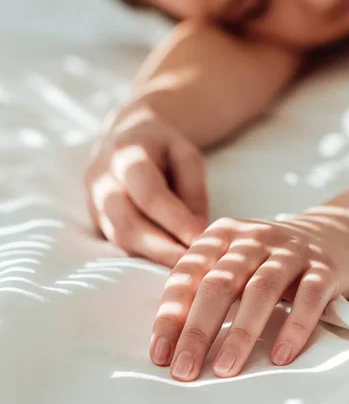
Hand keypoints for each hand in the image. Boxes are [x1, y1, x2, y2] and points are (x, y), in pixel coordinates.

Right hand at [85, 102, 208, 266]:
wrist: (125, 138)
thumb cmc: (163, 149)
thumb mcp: (187, 157)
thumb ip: (193, 192)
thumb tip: (195, 235)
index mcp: (126, 154)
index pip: (150, 195)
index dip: (175, 221)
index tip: (200, 239)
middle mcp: (101, 179)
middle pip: (128, 224)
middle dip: (162, 249)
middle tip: (191, 264)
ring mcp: (93, 201)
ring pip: (120, 239)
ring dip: (153, 257)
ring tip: (182, 265)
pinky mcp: (94, 220)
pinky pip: (117, 244)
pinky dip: (143, 255)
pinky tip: (165, 259)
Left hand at [150, 214, 348, 380]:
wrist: (334, 234)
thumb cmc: (268, 259)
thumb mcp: (232, 260)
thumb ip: (202, 286)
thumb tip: (167, 343)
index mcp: (221, 235)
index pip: (187, 275)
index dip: (170, 315)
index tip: (160, 355)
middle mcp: (253, 239)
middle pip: (219, 284)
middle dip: (198, 330)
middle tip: (184, 369)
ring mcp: (290, 252)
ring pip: (260, 290)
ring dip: (240, 333)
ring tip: (225, 369)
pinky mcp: (324, 269)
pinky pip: (308, 299)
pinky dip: (293, 328)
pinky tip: (280, 357)